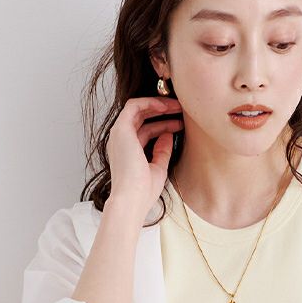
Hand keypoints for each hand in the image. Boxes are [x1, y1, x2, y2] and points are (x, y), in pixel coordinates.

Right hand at [106, 96, 183, 223]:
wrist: (132, 200)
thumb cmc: (144, 191)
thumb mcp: (159, 168)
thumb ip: (162, 151)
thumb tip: (168, 136)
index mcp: (129, 151)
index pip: (146, 130)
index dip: (164, 124)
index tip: (181, 124)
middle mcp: (122, 140)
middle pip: (142, 117)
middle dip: (162, 111)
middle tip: (181, 109)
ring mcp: (119, 134)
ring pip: (138, 109)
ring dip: (158, 105)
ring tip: (178, 106)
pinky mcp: (121, 130)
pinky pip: (134, 106)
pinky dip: (150, 103)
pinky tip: (166, 107)